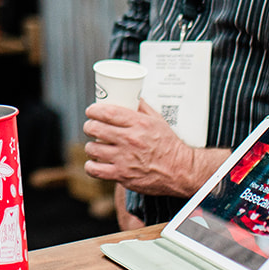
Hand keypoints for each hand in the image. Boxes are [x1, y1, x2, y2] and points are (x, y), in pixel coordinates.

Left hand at [83, 100, 222, 199]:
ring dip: (91, 146)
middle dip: (89, 126)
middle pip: (96, 128)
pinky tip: (94, 163)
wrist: (179, 170)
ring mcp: (124, 158)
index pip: (108, 112)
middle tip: (90, 127)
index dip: (93, 110)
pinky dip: (90, 166)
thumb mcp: (158, 121)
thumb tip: (131, 94)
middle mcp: (130, 140)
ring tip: (95, 145)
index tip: (91, 111)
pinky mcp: (122, 175)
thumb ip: (142, 107)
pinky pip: (95, 169)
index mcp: (138, 124)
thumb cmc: (168, 145)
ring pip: (93, 148)